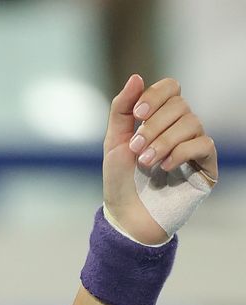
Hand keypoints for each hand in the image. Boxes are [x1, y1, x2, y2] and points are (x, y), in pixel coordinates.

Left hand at [102, 75, 217, 243]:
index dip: (155, 96)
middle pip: (180, 105)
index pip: (171, 87)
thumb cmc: (120, 179)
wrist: (127, 215)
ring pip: (192, 123)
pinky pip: (203, 144)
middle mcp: (181, 128)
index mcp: (160, 118)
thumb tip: (136, 77)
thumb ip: (121, 109)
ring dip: (163, 141)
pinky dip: (180, 152)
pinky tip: (163, 167)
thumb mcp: (113, 141)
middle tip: (135, 149)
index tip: (136, 115)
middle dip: (153, 126)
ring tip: (145, 162)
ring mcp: (194, 145)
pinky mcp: (205, 165)